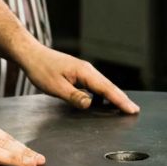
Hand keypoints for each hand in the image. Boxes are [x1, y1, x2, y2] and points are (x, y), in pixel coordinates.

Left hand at [19, 45, 139, 113]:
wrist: (31, 55)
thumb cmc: (41, 70)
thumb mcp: (56, 87)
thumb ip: (74, 96)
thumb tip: (91, 104)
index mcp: (84, 72)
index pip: (106, 89)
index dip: (120, 100)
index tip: (131, 109)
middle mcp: (87, 70)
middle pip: (109, 86)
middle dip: (122, 99)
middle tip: (134, 110)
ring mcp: (84, 71)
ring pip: (103, 85)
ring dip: (113, 96)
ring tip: (123, 107)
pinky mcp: (79, 73)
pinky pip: (95, 85)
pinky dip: (103, 93)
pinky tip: (103, 101)